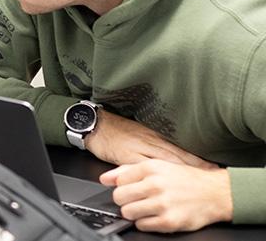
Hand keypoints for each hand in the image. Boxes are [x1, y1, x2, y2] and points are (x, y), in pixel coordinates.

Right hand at [85, 110, 215, 168]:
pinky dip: (157, 174)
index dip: (195, 157)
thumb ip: (152, 142)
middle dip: (194, 165)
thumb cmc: (114, 130)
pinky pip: (144, 166)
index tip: (211, 165)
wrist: (94, 125)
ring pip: (163, 160)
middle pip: (176, 154)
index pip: (178, 147)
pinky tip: (164, 181)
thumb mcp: (136, 132)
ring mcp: (138, 148)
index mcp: (152, 135)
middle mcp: (149, 140)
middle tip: (211, 173)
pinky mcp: (126, 156)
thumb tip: (170, 153)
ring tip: (196, 178)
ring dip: (181, 169)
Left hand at [100, 160, 231, 231]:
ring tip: (145, 208)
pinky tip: (154, 216)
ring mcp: (162, 204)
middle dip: (124, 200)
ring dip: (133, 213)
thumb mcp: (156, 166)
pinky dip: (145, 223)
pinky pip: (142, 225)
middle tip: (136, 200)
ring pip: (127, 212)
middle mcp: (155, 185)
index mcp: (150, 168)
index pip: (118, 180)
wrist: (215, 193)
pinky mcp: (169, 222)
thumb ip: (127, 170)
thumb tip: (105, 178)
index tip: (131, 189)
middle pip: (119, 197)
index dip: (123, 186)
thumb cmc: (184, 179)